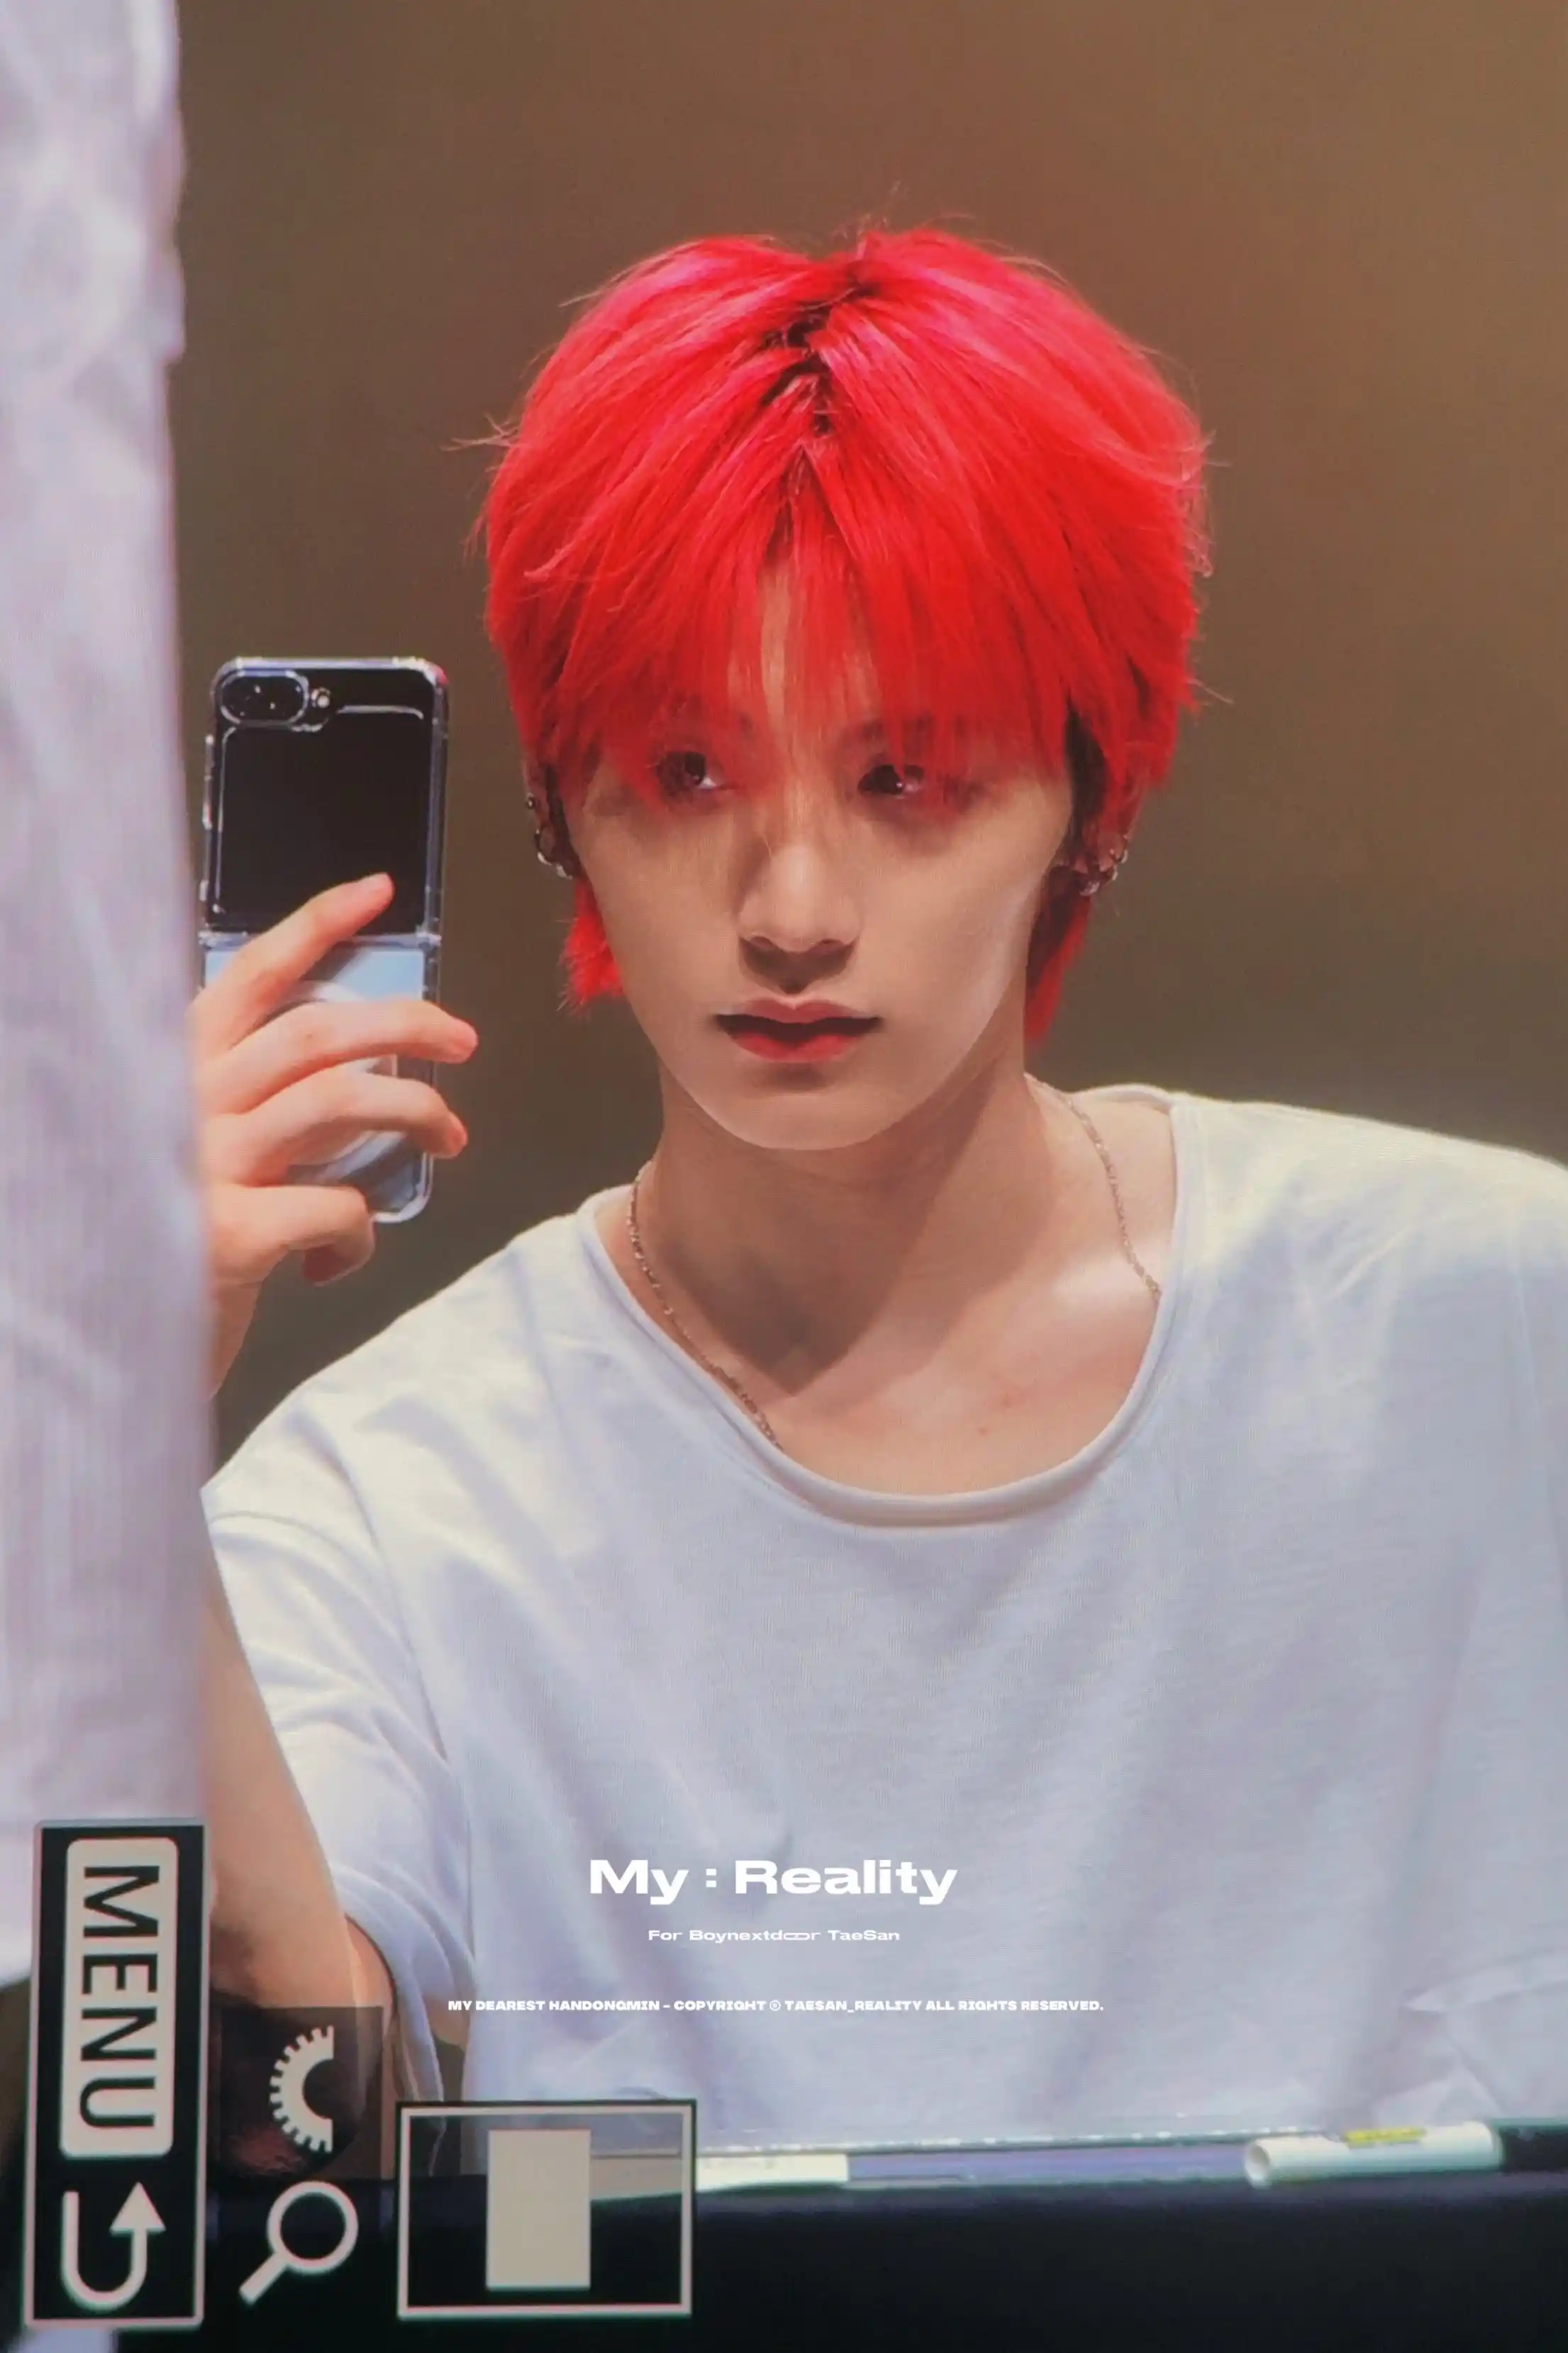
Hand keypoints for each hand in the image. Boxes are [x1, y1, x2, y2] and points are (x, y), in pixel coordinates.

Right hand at [191, 873, 475, 1392]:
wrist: (116, 1334)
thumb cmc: (175, 1234)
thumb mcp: (205, 1148)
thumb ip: (259, 1099)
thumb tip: (365, 1067)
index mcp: (181, 1066)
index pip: (254, 975)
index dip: (318, 925)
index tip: (378, 892)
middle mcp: (186, 1100)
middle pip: (317, 1032)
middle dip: (407, 1025)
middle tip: (461, 1042)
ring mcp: (204, 1165)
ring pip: (340, 1100)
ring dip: (416, 1111)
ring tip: (449, 1137)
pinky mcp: (228, 1232)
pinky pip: (338, 1205)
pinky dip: (361, 1232)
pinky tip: (340, 1254)